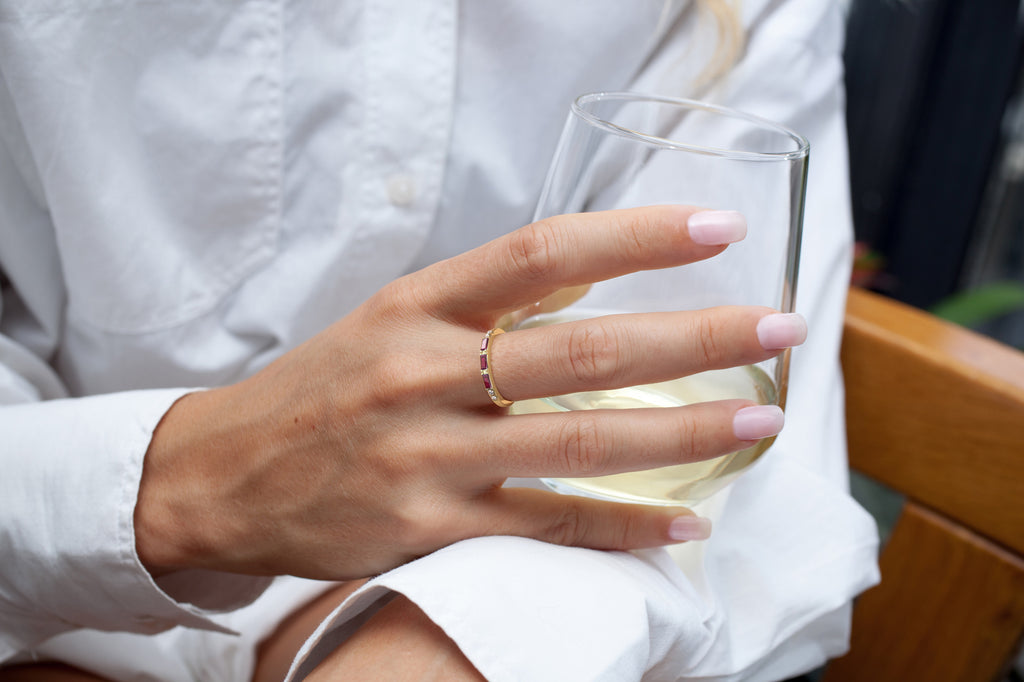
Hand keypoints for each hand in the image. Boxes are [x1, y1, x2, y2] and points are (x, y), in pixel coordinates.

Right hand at [134, 206, 804, 579]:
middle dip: (693, 339)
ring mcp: (427, 457)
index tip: (716, 229)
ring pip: (576, 444)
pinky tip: (681, 526)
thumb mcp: (389, 318)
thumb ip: (484, 300)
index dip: (636, 236)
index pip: (543, 253)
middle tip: (776, 329)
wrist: (222, 475)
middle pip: (581, 351)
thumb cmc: (319, 389)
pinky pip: (543, 527)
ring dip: (679, 435)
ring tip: (757, 421)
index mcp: (417, 306)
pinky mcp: (427, 528)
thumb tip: (592, 275)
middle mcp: (423, 374)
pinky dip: (620, 528)